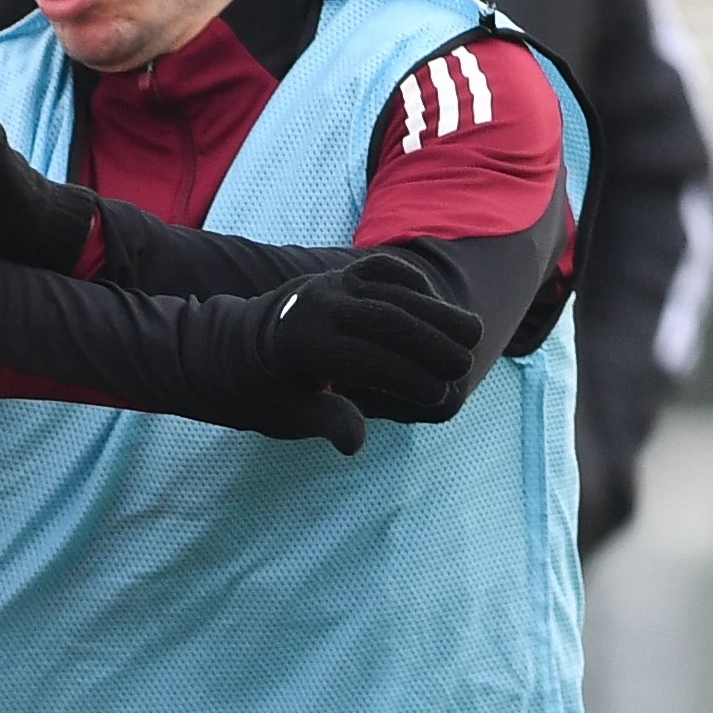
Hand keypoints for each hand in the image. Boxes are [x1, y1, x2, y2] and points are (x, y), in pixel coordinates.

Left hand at [257, 248, 482, 439]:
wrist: (241, 340)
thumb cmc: (270, 390)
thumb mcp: (286, 414)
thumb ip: (326, 421)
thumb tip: (356, 443)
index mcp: (299, 345)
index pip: (365, 359)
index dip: (405, 377)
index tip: (436, 395)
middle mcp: (316, 306)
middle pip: (388, 319)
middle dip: (432, 343)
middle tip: (462, 367)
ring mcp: (332, 282)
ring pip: (395, 290)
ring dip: (439, 313)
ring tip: (471, 339)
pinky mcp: (344, 271)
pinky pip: (388, 268)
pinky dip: (418, 284)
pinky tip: (439, 309)